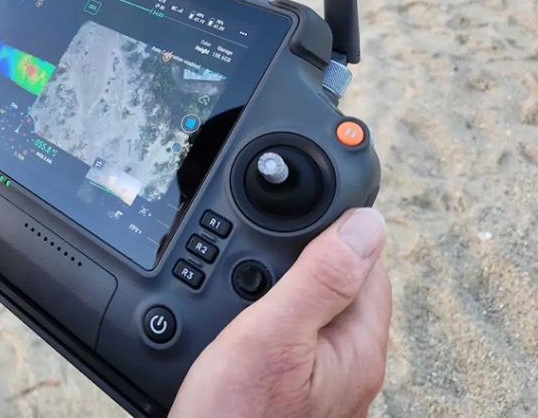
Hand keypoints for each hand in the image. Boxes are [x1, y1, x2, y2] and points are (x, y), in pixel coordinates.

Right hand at [170, 208, 390, 417]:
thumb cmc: (235, 415)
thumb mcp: (273, 334)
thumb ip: (320, 279)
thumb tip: (367, 223)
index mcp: (357, 348)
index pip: (369, 266)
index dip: (337, 229)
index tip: (299, 209)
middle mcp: (349, 368)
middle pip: (343, 288)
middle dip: (307, 255)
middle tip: (262, 237)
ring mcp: (323, 384)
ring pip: (314, 312)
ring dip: (285, 284)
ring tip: (247, 270)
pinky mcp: (293, 393)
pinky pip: (293, 338)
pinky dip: (271, 315)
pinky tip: (242, 316)